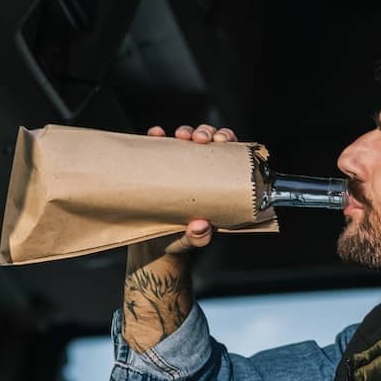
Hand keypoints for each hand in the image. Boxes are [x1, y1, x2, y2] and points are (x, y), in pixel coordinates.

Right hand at [121, 123, 238, 350]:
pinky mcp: (156, 169)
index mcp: (216, 184)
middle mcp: (199, 171)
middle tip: (199, 139)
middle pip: (208, 142)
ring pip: (184, 139)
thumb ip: (198, 238)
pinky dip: (156, 137)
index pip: (229, 156)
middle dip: (206, 133)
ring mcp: (177, 168)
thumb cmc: (178, 242)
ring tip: (179, 136)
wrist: (151, 249)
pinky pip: (157, 147)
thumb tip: (202, 226)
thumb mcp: (189, 242)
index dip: (229, 141)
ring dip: (184, 131)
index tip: (223, 140)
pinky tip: (154, 134)